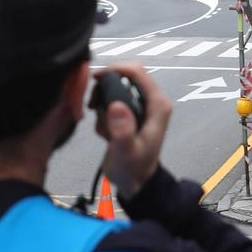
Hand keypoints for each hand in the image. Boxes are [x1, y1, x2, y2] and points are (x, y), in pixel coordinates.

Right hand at [95, 62, 171, 201]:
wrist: (134, 183)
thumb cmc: (134, 169)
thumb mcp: (126, 152)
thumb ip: (122, 131)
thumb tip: (116, 106)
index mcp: (158, 105)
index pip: (137, 71)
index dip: (116, 69)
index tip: (96, 79)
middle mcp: (151, 101)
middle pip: (125, 75)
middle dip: (105, 89)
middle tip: (94, 107)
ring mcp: (141, 106)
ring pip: (116, 88)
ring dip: (103, 104)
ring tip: (102, 126)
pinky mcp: (131, 113)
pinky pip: (112, 101)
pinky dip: (103, 113)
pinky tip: (106, 133)